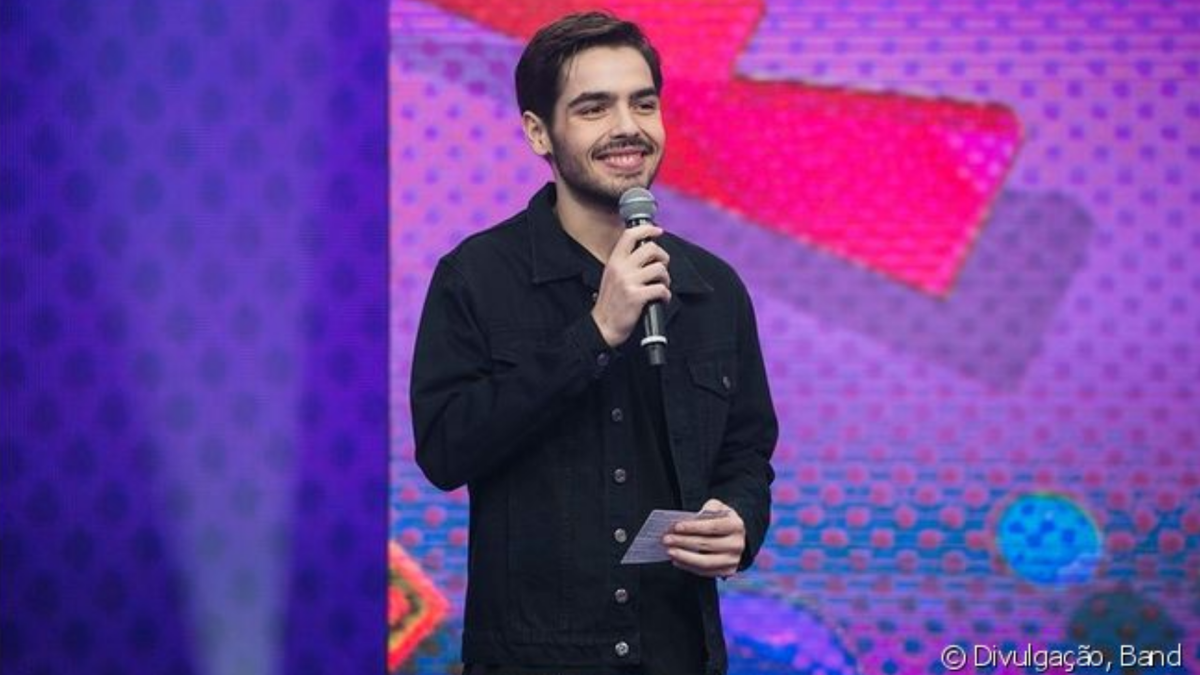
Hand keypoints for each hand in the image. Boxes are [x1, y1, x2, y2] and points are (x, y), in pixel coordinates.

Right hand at [590, 224, 670, 346]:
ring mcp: (628, 282)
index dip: (647, 229)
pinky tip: (661, 299)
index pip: (630, 235)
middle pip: (651, 249)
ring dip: (666, 278)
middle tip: (662, 268)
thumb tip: (646, 252)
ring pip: (659, 269)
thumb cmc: (610, 302)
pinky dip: (666, 295)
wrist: (603, 326)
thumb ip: (625, 262)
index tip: (657, 231)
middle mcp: (620, 268)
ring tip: (661, 286)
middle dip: (663, 257)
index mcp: (614, 261)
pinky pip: (661, 289)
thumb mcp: (611, 276)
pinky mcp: (636, 296)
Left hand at [663, 498, 743, 577]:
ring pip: (705, 562)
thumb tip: (695, 516)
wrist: (734, 536)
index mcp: (736, 526)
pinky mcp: (726, 571)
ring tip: (669, 551)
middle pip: (706, 544)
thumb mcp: (719, 508)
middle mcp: (737, 544)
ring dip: (684, 556)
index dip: (693, 527)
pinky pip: (704, 572)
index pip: (713, 527)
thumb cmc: (722, 520)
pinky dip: (688, 566)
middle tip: (667, 539)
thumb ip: (709, 507)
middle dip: (684, 541)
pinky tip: (676, 560)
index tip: (676, 527)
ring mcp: (732, 560)